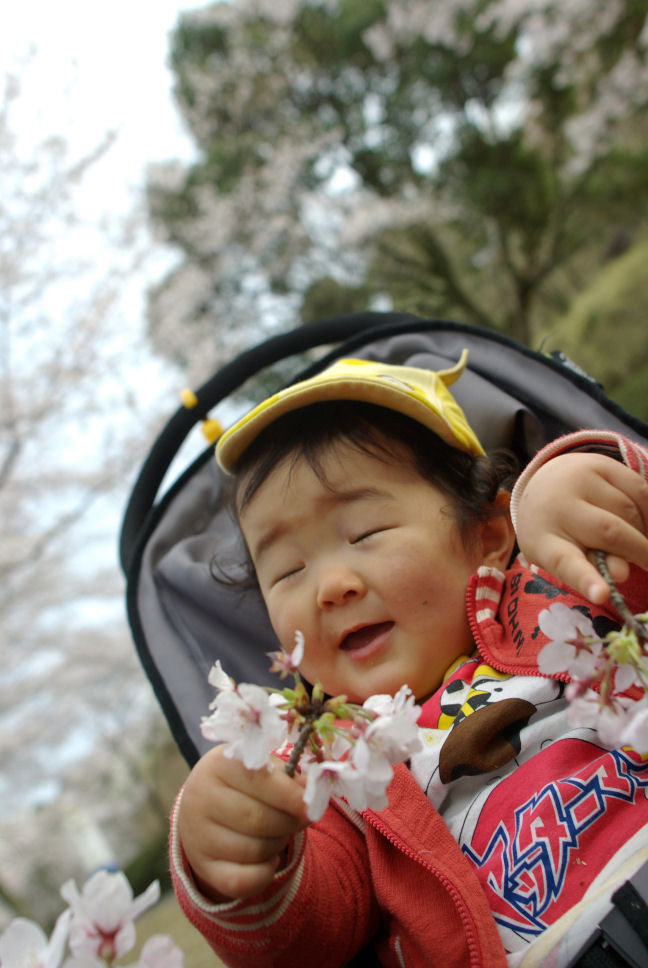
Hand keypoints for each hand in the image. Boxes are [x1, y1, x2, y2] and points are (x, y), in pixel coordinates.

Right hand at [178, 744, 308, 901]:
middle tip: (300, 820)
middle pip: (258, 819)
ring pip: (253, 850)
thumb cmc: (244, 782)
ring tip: (278, 833)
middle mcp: (201, 798)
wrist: (204, 805)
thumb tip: (314, 790)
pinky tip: (268, 859)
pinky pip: (242, 882)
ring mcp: (197, 835)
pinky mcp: (202, 867)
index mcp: (218, 764)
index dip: (290, 795)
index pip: (258, 780)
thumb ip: (289, 779)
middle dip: (289, 823)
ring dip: (278, 845)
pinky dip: (265, 874)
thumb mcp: (263, 770)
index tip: (312, 806)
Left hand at [515, 452, 647, 603]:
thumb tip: (621, 574)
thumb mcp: (565, 555)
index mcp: (545, 540)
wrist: (545, 485)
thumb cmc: (558, 532)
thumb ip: (591, 568)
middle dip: (639, 551)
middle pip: (608, 532)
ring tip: (640, 543)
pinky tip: (645, 524)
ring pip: (628, 509)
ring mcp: (578, 480)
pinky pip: (639, 489)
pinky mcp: (599, 463)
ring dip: (644, 531)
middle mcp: (558, 506)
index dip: (586, 579)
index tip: (602, 595)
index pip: (566, 562)